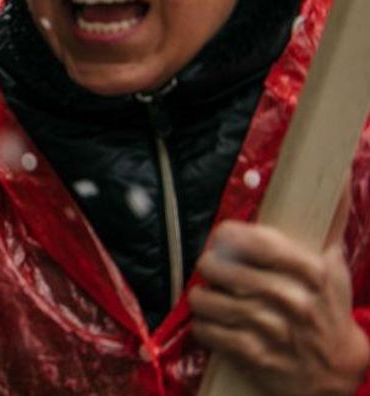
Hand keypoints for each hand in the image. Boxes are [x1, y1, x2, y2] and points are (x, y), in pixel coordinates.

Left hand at [190, 220, 369, 394]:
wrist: (336, 369)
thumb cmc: (327, 307)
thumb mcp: (332, 263)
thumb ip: (330, 217)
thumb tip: (339, 171)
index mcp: (310, 270)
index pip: (250, 240)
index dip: (226, 235)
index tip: (225, 239)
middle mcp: (292, 299)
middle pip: (217, 267)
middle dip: (209, 266)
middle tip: (214, 269)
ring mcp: (272, 330)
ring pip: (204, 300)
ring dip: (202, 298)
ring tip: (212, 297)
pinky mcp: (255, 356)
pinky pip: (206, 331)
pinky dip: (204, 326)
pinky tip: (217, 323)